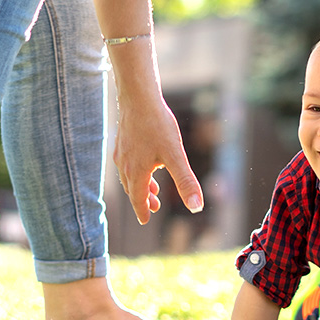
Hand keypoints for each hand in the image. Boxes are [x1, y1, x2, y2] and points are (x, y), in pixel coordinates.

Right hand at [111, 93, 202, 225]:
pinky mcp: (122, 140)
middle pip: (133, 189)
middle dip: (143, 200)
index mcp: (137, 172)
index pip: (138, 198)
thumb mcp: (176, 156)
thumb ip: (186, 182)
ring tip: (153, 188)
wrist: (139, 98)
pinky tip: (146, 162)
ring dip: (140, 185)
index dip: (142, 211)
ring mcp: (122, 152)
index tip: (145, 221)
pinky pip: (127, 163)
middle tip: (154, 207)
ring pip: (129, 176)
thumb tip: (197, 207)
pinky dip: (136, 170)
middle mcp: (126, 165)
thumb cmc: (158, 126)